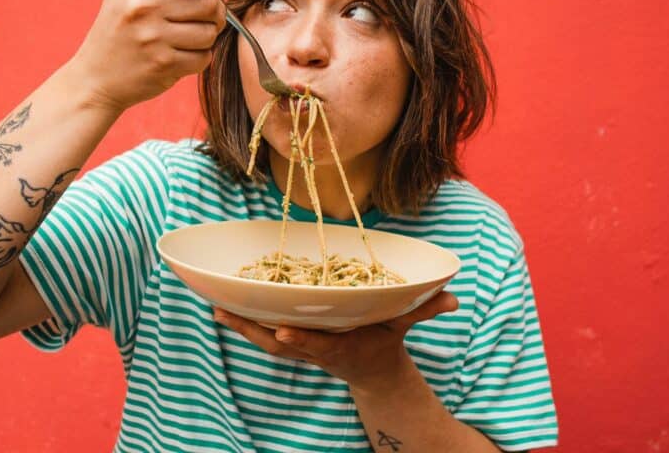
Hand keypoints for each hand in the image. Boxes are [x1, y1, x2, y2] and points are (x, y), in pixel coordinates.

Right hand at [67, 0, 226, 111]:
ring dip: (208, 34)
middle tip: (204, 14)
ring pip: (210, 31)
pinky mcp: (163, 65)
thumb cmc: (119, 29)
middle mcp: (143, 8)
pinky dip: (200, 57)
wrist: (96, 78)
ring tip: (190, 35)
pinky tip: (182, 54)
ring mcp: (153, 39)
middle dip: (214, 8)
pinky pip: (204, 57)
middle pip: (208, 1)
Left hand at [214, 290, 458, 391]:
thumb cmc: (385, 338)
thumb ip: (425, 310)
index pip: (320, 345)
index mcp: (341, 346)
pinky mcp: (293, 343)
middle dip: (253, 331)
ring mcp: (302, 348)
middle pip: (280, 345)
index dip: (301, 341)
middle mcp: (316, 349)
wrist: (372, 369)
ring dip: (241, 326)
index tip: (282, 333)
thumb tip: (453, 299)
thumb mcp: (405, 324)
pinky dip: (244, 322)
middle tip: (225, 313)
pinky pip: (263, 334)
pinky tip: (222, 306)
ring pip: (266, 340)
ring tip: (215, 307)